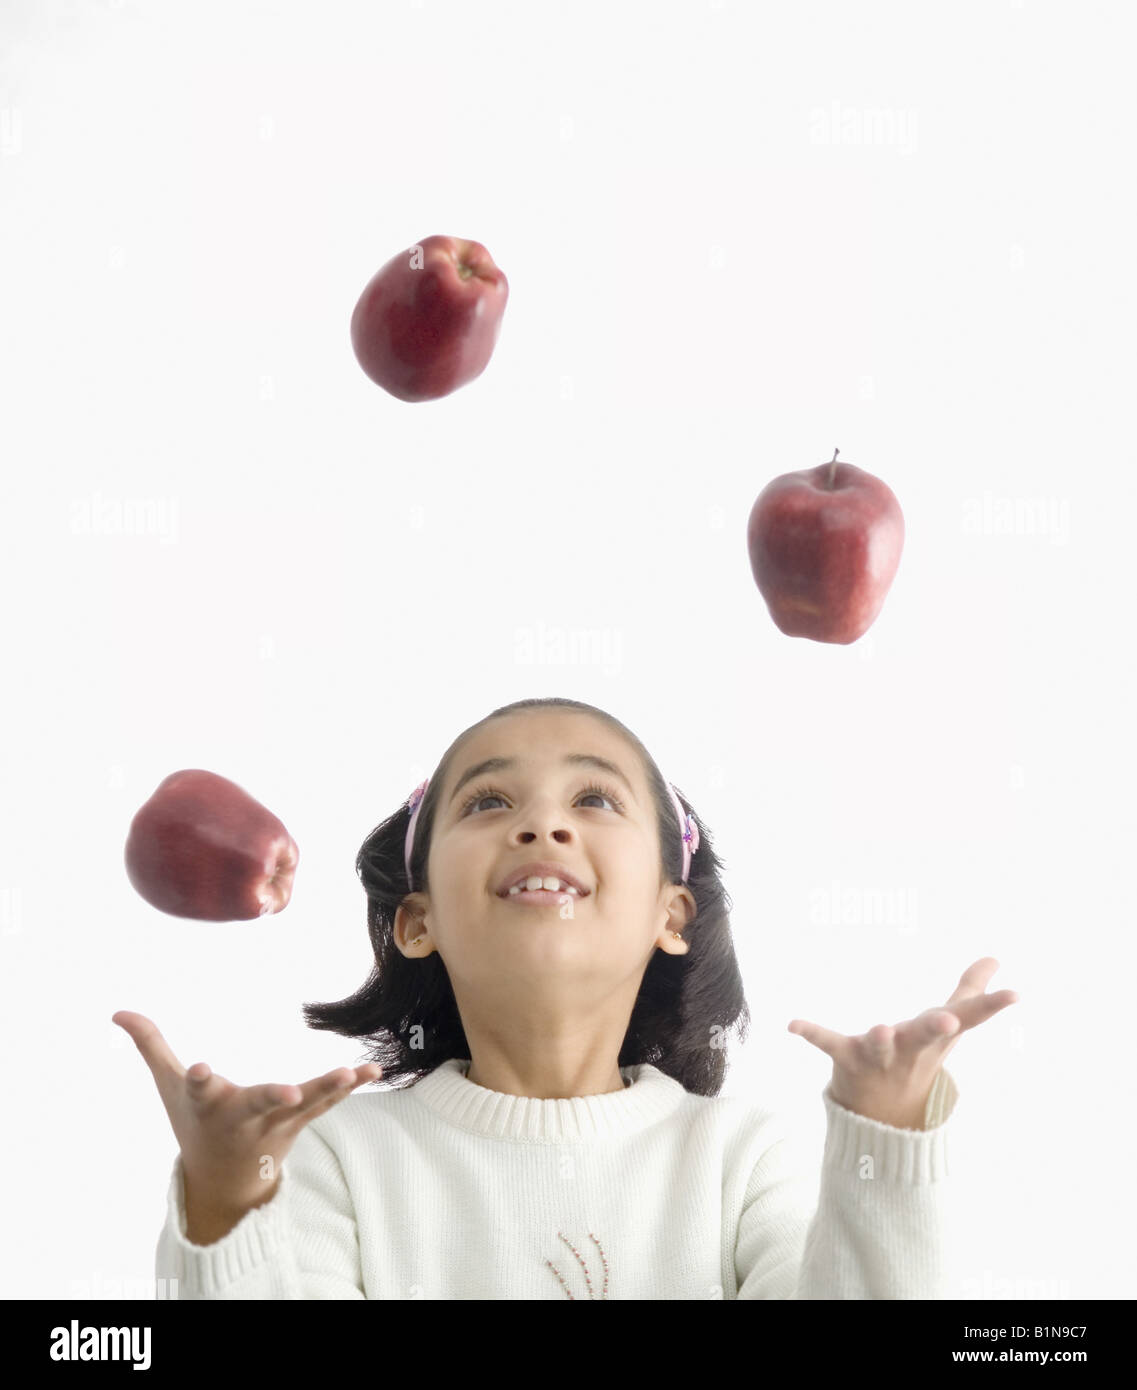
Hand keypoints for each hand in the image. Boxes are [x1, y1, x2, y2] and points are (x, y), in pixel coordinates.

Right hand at [112, 1010, 381, 1214]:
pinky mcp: (298, 1122)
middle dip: (271, 1098)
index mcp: (205, 1104)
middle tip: (288, 1092)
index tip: (201, 1069)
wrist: (223, 1180)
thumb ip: (150, 1045)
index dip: (199, 1079)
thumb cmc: (193, 1121)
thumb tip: (117, 1010)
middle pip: (257, 1105)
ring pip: (303, 1106)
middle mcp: (240, 1116)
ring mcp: (273, 1122)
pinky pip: (326, 1104)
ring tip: (349, 1072)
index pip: (199, 1089)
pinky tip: (373, 1070)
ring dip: (326, 1089)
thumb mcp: (167, 1086)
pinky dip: (348, 1088)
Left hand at [786, 957, 1018, 1129]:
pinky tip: (792, 1024)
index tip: (1016, 994)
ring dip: (881, 1039)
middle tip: (949, 1019)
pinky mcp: (847, 1058)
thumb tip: (994, 958)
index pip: (970, 1017)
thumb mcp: (946, 1025)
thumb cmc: (918, 1057)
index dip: (993, 1005)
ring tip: (881, 1028)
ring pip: (881, 1046)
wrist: (883, 1114)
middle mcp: (911, 1047)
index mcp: (936, 1034)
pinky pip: (828, 1043)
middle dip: (937, 1026)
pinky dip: (812, 1034)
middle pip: (927, 1035)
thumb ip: (968, 991)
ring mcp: (879, 1056)